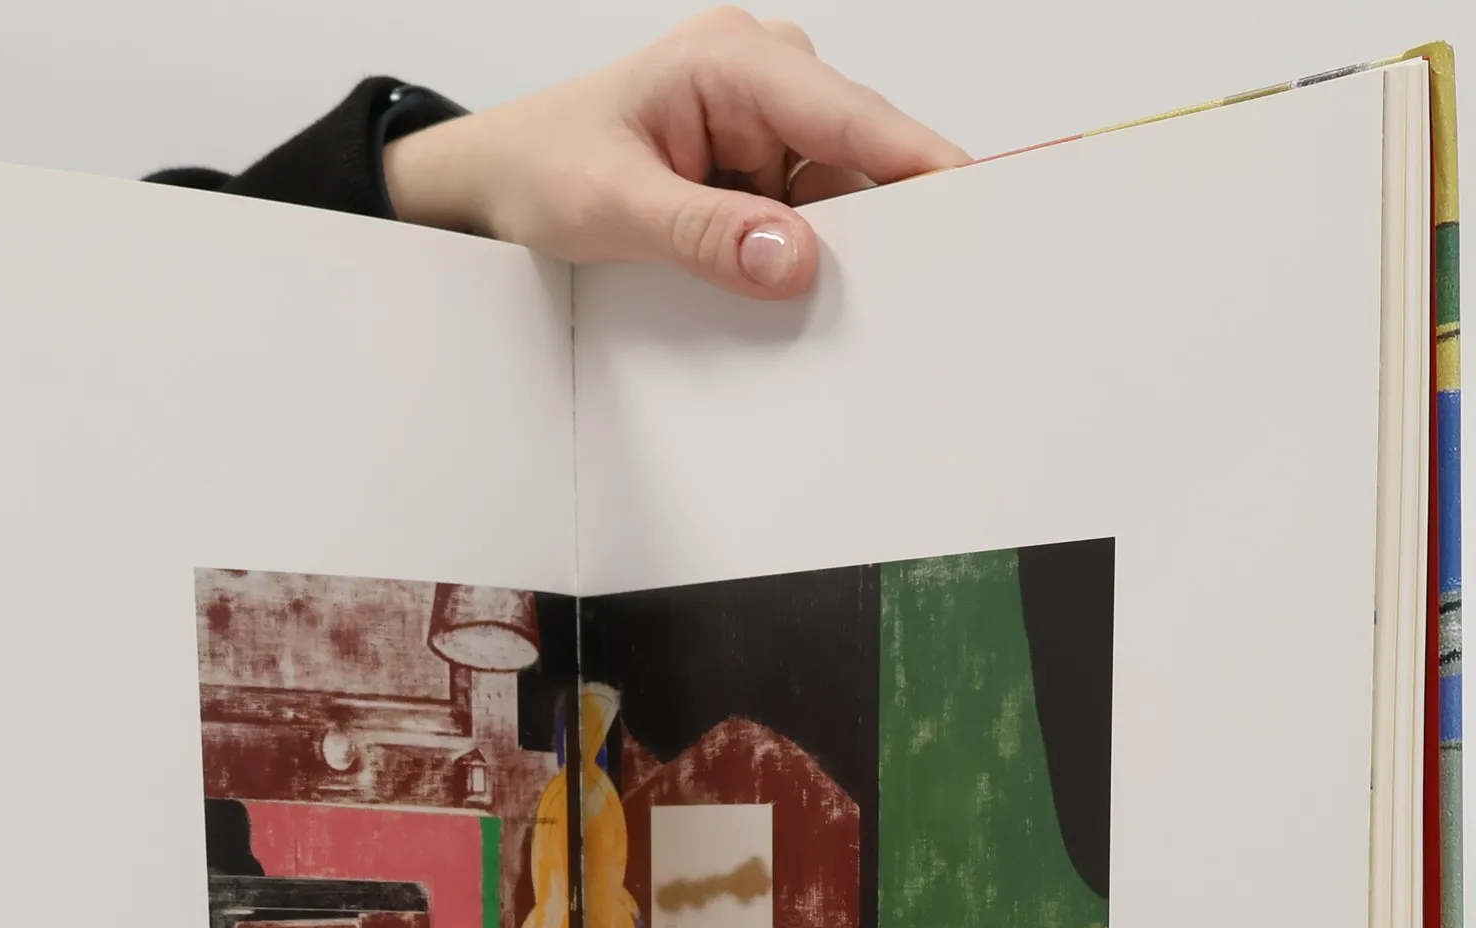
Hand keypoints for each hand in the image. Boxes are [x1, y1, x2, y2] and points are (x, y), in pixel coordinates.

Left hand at [383, 7, 967, 299]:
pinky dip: (807, 262)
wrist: (496, 181)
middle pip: (863, 161)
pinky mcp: (761, 169)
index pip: (857, 117)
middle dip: (882, 231)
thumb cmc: (541, 169)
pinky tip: (800, 301)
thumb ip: (703, 235)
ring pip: (841, 199)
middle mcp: (767, 82)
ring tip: (832, 316)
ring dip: (838, 257)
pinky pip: (809, 219)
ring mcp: (769, 126)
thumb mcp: (612, 208)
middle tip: (904, 307)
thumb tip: (794, 258)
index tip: (980, 216)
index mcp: (737, 62)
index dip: (924, 169)